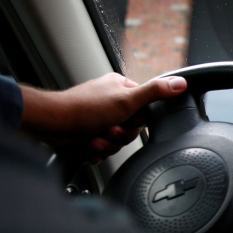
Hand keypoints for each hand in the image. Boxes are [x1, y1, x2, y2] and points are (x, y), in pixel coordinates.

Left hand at [19, 72, 186, 163]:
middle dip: (120, 135)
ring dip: (107, 144)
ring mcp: (98, 118)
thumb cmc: (83, 108)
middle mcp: (110, 102)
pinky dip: (97, 150)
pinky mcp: (89, 133)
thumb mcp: (126, 100)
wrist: (51, 124)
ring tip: (94, 137)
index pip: (145, 110)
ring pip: (117, 141)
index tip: (127, 121)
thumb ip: (155, 92)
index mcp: (121, 88)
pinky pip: (104, 148)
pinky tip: (89, 145)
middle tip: (109, 130)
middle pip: (131, 129)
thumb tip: (180, 83)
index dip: (138, 122)